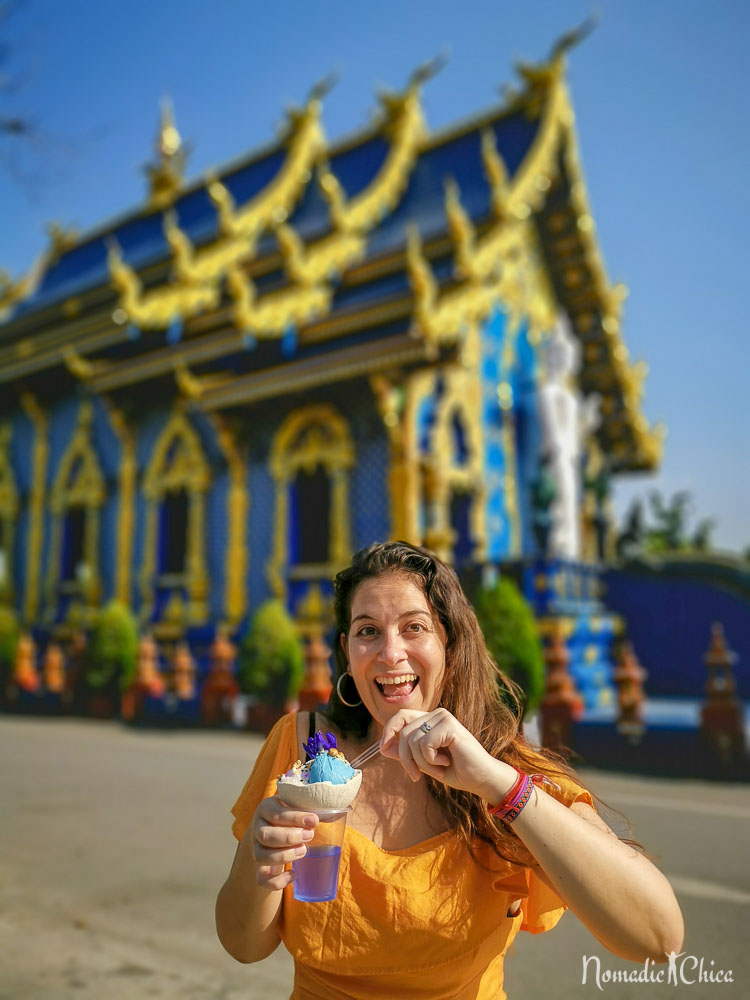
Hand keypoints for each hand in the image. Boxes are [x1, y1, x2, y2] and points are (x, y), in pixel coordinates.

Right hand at [246, 795, 317, 891]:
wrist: (273, 832)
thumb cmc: (291, 817)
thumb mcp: (298, 808)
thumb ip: (311, 808)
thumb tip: (339, 811)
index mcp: (267, 808)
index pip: (275, 813)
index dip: (295, 818)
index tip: (314, 821)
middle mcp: (258, 828)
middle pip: (265, 835)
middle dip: (289, 837)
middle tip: (309, 836)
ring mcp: (256, 849)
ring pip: (260, 856)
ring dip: (284, 855)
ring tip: (303, 850)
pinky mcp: (259, 869)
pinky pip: (261, 880)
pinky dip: (277, 881)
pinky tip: (293, 875)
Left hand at [379, 708, 516, 799]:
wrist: (481, 779)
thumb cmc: (456, 771)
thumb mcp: (425, 763)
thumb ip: (407, 753)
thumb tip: (383, 746)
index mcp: (430, 720)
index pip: (401, 716)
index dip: (388, 730)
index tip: (383, 748)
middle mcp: (436, 714)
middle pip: (404, 733)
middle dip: (405, 758)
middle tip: (416, 775)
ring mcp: (444, 717)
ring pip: (412, 741)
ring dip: (422, 763)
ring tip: (439, 767)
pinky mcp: (449, 725)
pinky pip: (425, 744)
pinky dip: (431, 761)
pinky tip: (447, 762)